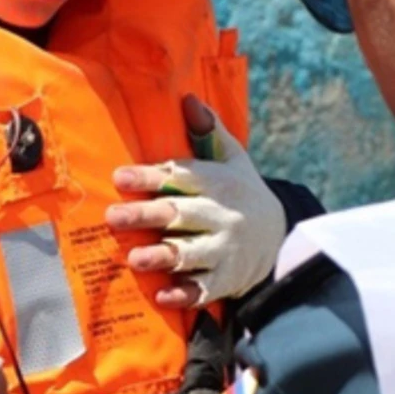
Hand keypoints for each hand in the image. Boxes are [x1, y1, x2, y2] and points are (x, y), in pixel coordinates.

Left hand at [107, 95, 284, 306]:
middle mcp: (223, 216)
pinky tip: (162, 295)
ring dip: (162, 256)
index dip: (151, 176)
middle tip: (114, 216)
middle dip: (147, 215)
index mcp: (221, 183)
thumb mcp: (233, 160)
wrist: (280, 239)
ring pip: (190, 253)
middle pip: (180, 214)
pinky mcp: (225, 280)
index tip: (120, 176)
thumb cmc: (242, 192)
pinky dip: (184, 294)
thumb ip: (209, 131)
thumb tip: (188, 98)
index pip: (183, 176)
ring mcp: (225, 250)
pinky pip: (203, 289)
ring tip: (135, 258)